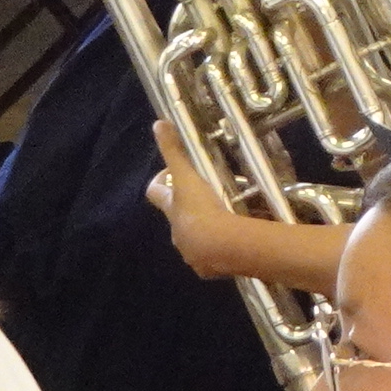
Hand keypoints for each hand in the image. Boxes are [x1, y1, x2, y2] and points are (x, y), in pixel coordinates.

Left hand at [145, 122, 253, 280]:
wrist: (221, 246)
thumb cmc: (201, 209)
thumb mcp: (188, 175)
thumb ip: (174, 150)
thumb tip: (157, 122)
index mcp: (172, 209)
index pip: (155, 192)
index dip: (159, 181)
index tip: (171, 172)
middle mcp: (177, 232)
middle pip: (176, 217)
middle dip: (187, 207)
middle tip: (209, 194)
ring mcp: (192, 252)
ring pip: (194, 238)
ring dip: (206, 229)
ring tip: (227, 218)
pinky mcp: (209, 267)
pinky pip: (212, 259)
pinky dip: (219, 252)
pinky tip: (235, 243)